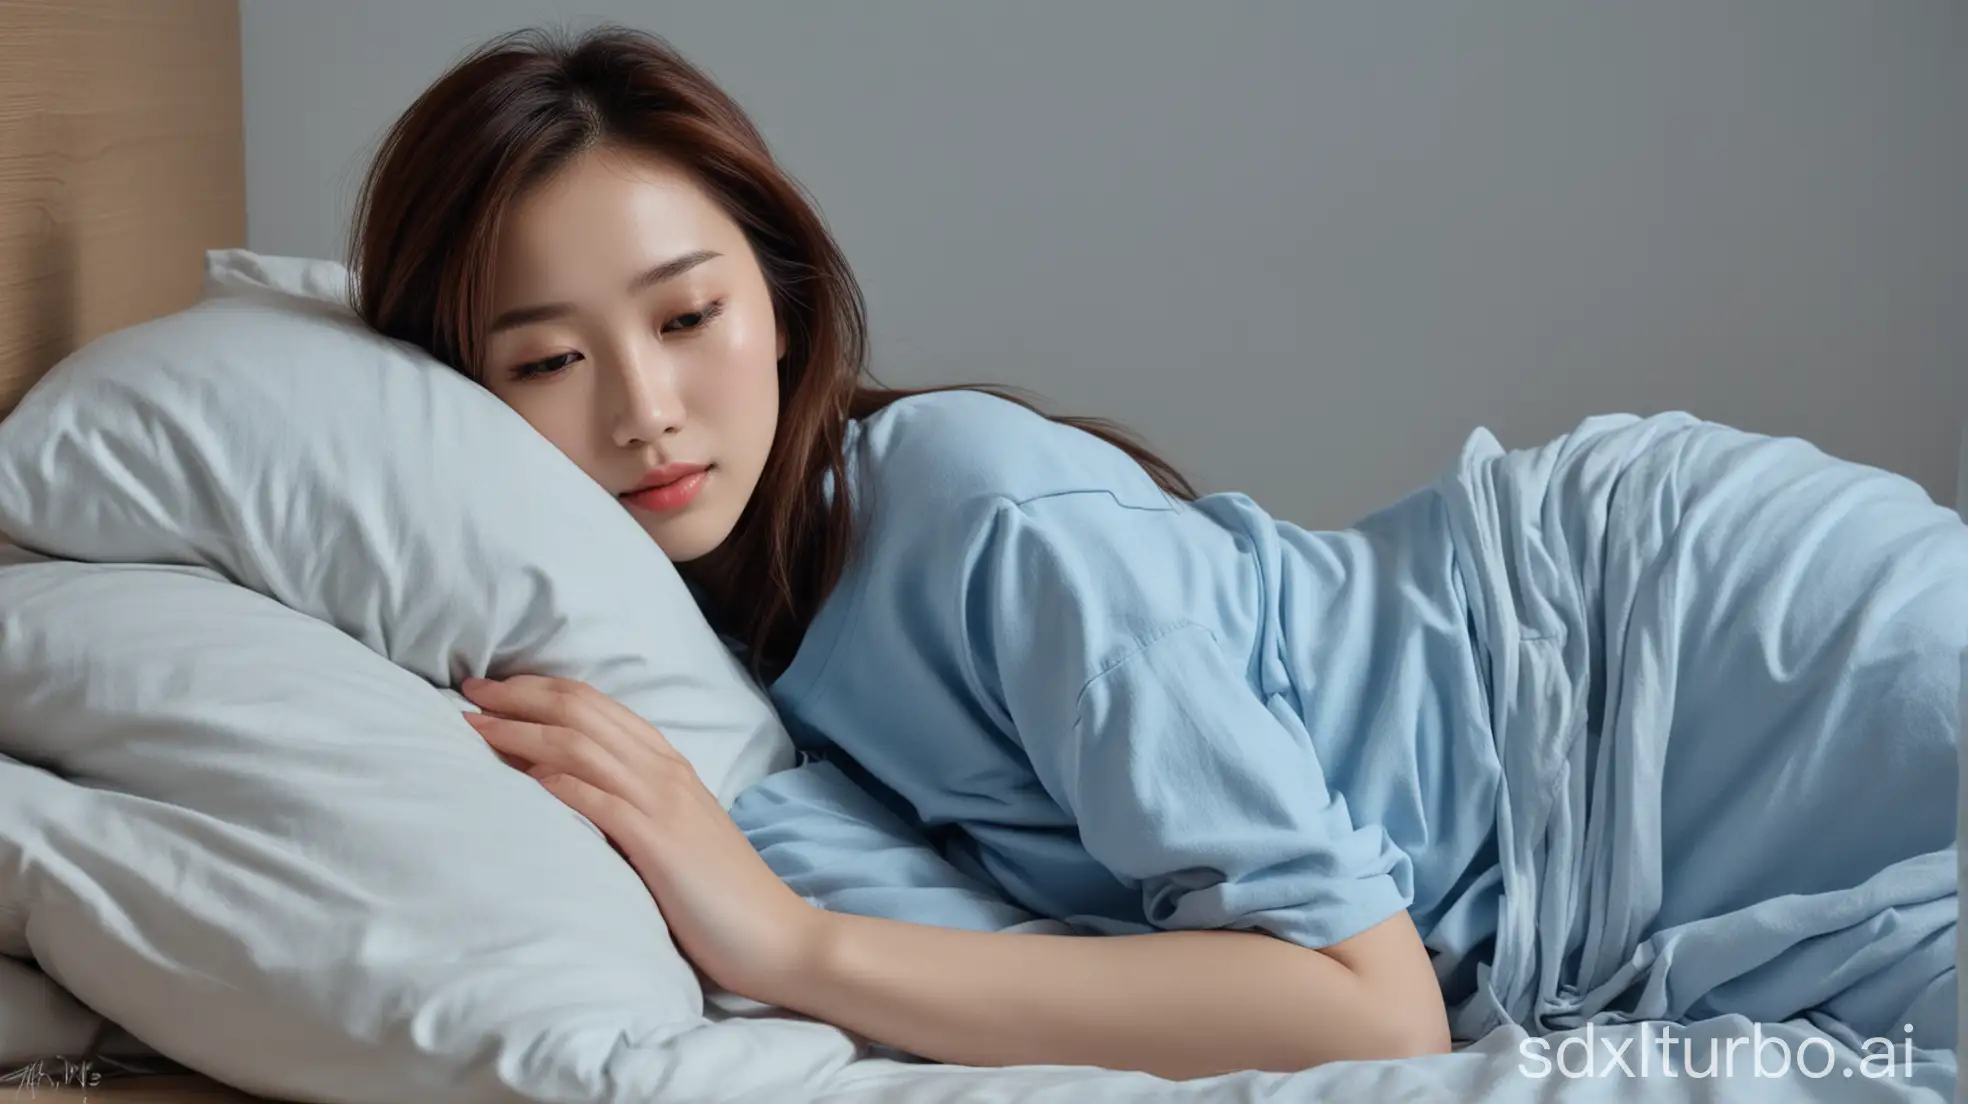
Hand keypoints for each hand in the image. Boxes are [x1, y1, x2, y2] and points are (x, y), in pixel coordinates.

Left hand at [460, 674, 825, 1005]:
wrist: (776, 936)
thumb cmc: (720, 894)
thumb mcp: (672, 833)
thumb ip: (631, 805)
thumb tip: (566, 790)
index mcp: (668, 764)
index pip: (596, 704)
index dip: (538, 689)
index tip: (491, 689)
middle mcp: (664, 771)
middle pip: (582, 711)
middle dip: (519, 696)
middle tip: (469, 691)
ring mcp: (664, 804)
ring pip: (582, 746)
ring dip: (522, 731)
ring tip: (475, 727)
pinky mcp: (660, 845)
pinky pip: (602, 801)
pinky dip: (560, 782)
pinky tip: (525, 776)